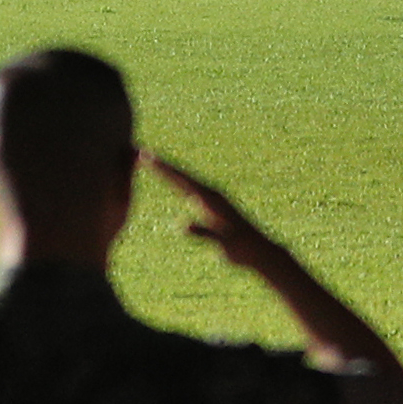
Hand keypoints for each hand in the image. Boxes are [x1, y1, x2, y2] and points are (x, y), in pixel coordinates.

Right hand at [150, 156, 287, 274]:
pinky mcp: (212, 206)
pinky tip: (174, 182)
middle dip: (162, 165)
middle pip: (182, 176)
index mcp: (211, 199)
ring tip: (153, 162)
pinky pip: (191, 190)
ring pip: (186, 181)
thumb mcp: (223, 243)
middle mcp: (211, 194)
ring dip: (170, 171)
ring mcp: (212, 199)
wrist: (260, 251)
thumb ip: (204, 233)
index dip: (164, 169)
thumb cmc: (242, 248)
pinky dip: (179, 183)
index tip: (147, 158)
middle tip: (142, 153)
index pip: (183, 180)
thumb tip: (181, 225)